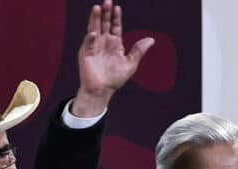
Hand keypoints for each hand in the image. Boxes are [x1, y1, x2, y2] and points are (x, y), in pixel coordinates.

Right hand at [72, 0, 154, 117]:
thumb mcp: (131, 64)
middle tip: (107, 1)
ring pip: (94, 28)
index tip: (117, 8)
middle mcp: (103, 42)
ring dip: (95, 19)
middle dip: (105, 13)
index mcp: (114, 43)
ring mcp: (94, 46)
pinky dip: (90, 37)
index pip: (115, 26)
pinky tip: (94, 33)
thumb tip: (151, 39)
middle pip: (104, 23)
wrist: (102, 91)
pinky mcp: (86, 53)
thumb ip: (139, 51)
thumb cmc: (115, 79)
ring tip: (97, 8)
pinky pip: (88, 43)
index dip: (115, 17)